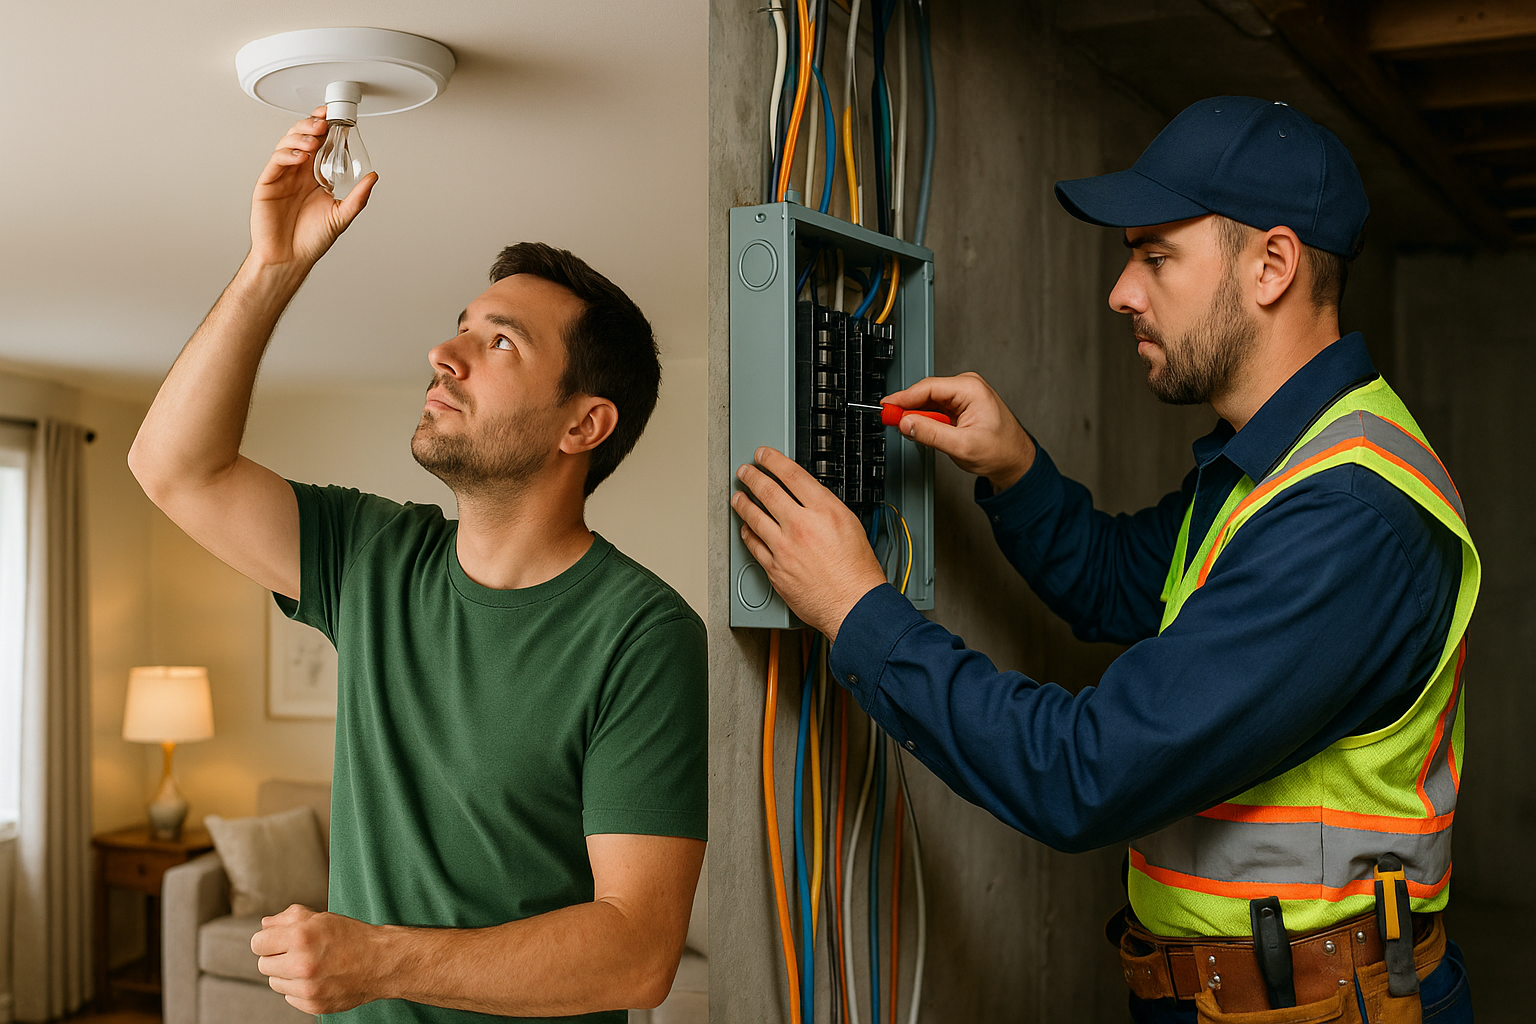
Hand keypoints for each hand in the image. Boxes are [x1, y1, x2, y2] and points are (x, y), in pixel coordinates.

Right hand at [248, 108, 376, 270]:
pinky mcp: (268, 183)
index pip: (319, 144)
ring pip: (287, 144)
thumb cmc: (310, 240)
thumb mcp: (341, 215)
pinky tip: (300, 156)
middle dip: (312, 125)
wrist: (289, 258)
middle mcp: (297, 173)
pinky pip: (276, 162)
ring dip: (301, 136)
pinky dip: (288, 154)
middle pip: (301, 138)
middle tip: (324, 122)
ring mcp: (282, 176)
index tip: (336, 117)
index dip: (325, 128)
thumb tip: (373, 177)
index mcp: (314, 177)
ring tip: (314, 137)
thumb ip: (358, 196)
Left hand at [252, 904, 386, 1014]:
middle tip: (297, 952)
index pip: (257, 943)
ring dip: (286, 974)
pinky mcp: (313, 1005)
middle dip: (277, 957)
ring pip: (275, 983)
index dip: (267, 940)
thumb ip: (288, 918)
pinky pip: (289, 997)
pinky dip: (298, 989)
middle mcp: (301, 964)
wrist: (381, 962)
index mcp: (300, 937)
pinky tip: (318, 978)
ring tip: (310, 964)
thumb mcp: (321, 918)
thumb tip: (265, 925)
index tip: (278, 940)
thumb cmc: (352, 936)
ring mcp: (307, 988)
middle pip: (263, 964)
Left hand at [732, 447, 888, 640]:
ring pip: (755, 518)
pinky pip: (754, 545)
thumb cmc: (858, 572)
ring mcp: (784, 548)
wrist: (854, 605)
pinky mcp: (775, 569)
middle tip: (746, 470)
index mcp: (824, 511)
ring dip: (743, 503)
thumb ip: (826, 509)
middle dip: (753, 477)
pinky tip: (745, 528)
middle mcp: (801, 526)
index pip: (792, 475)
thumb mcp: (851, 525)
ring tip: (738, 496)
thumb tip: (809, 499)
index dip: (773, 460)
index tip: (764, 455)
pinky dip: (747, 533)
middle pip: (768, 492)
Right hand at [882, 372, 1035, 491]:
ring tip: (913, 433)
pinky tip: (924, 432)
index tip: (886, 409)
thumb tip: (906, 423)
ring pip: (927, 402)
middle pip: (925, 393)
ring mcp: (962, 396)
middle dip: (908, 409)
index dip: (903, 399)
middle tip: (891, 422)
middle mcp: (966, 387)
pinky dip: (925, 421)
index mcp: (970, 388)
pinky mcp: (958, 407)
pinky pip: (934, 410)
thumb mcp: (962, 446)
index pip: (927, 388)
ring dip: (918, 417)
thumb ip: (930, 434)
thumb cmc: (1000, 451)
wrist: (1015, 461)